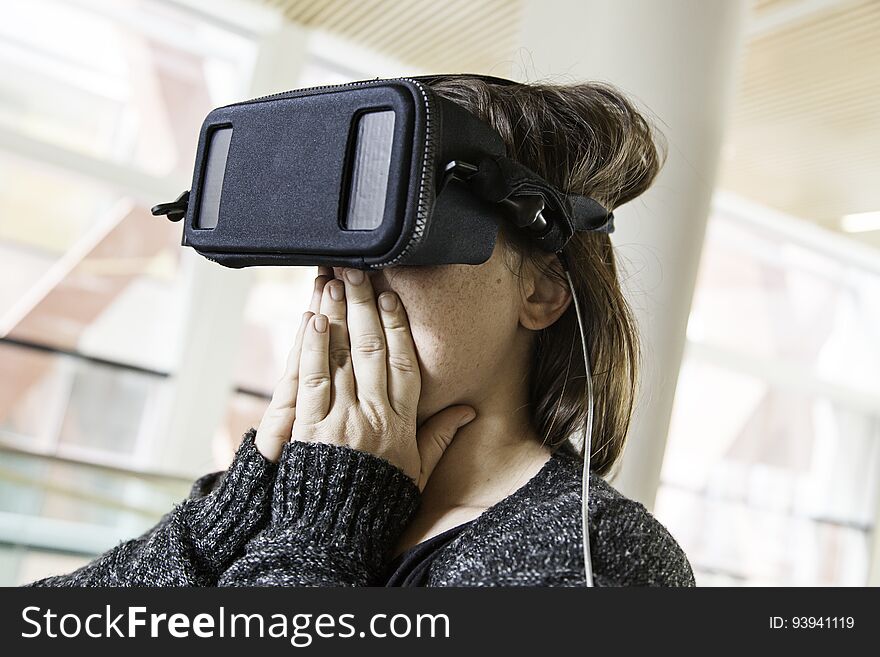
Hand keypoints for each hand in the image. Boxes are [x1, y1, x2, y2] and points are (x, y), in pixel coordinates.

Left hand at [256, 266, 475, 490]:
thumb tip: (468, 410)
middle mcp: (373, 413)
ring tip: (333, 281)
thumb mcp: (418, 471)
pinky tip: (312, 321)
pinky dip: (312, 349)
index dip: (399, 325)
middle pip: (373, 348)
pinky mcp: (310, 427)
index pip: (404, 362)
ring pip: (343, 357)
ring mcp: (341, 418)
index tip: (392, 295)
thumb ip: (440, 436)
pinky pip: (312, 381)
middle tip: (358, 270)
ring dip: (338, 316)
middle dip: (365, 305)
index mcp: (401, 421)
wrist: (336, 529)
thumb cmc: (376, 499)